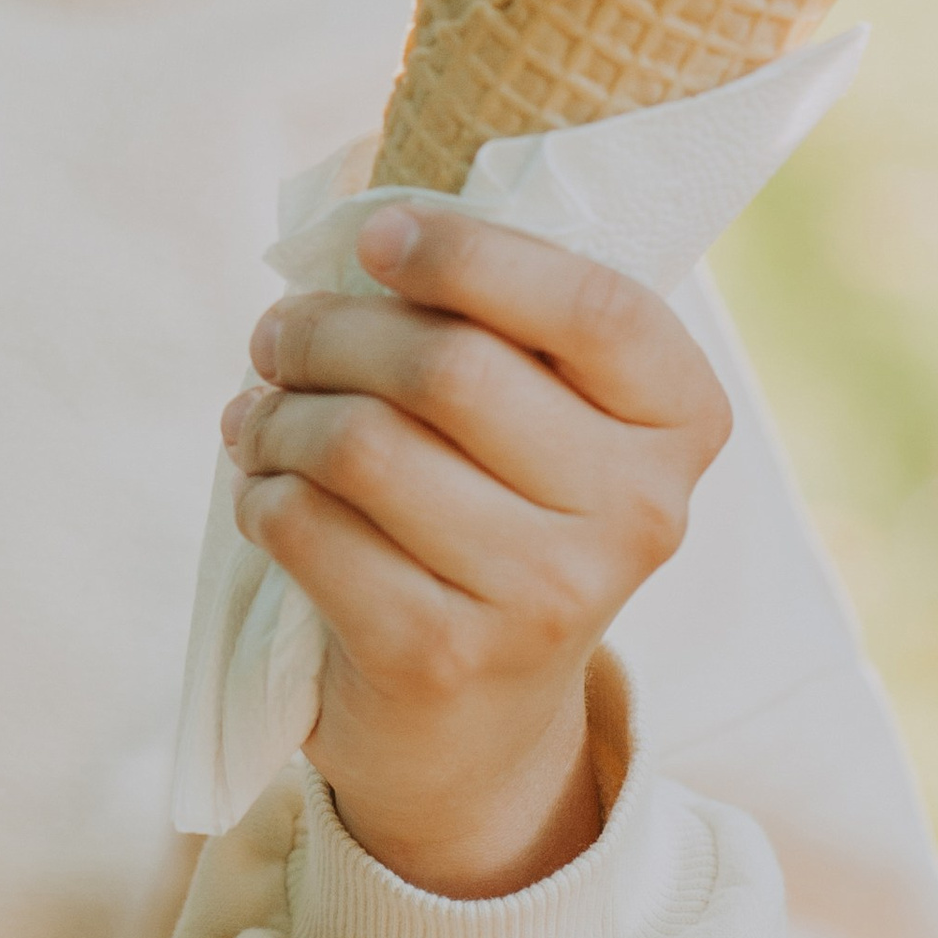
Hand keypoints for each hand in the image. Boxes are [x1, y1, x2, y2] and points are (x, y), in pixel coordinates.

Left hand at [219, 206, 731, 900]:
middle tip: (277, 333)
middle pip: (447, 368)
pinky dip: (263, 491)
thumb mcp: (541, 408)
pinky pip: (310, 526)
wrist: (481, 727)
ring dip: (278, 412)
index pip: (594, 308)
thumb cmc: (497, 503)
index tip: (379, 237)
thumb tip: (371, 211)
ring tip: (258, 411)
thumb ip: (498, 310)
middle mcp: (640, 513)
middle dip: (328, 330)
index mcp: (680, 419)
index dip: (471, 253)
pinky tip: (265, 488)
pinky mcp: (445, 658)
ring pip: (363, 444)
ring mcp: (549, 598)